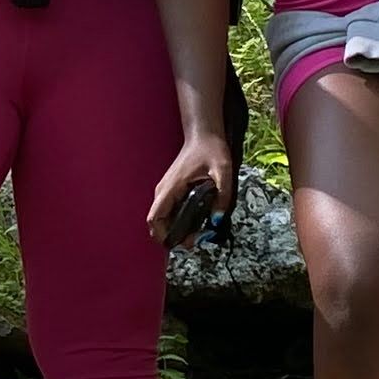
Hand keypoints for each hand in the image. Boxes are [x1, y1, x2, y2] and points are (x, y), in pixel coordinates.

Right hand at [146, 132, 235, 249]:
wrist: (204, 136)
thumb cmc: (211, 150)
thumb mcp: (223, 171)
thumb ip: (223, 196)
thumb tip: (217, 219)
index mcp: (171, 188)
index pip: (155, 218)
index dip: (163, 235)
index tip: (181, 242)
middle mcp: (164, 191)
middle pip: (157, 223)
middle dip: (173, 237)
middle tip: (196, 239)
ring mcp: (166, 192)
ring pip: (163, 219)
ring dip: (176, 231)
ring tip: (198, 233)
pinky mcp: (172, 192)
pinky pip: (169, 213)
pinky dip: (179, 223)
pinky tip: (196, 223)